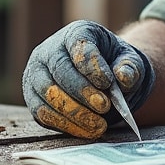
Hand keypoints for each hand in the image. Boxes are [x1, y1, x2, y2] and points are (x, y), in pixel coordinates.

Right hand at [22, 21, 154, 138]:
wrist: (100, 79)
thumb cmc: (113, 65)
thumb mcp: (129, 61)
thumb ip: (130, 67)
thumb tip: (123, 78)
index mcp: (76, 33)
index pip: (79, 45)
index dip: (92, 65)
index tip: (108, 83)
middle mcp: (49, 50)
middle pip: (60, 70)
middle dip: (83, 91)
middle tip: (105, 106)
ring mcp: (36, 75)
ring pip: (49, 94)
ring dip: (75, 112)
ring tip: (99, 125)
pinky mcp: (33, 99)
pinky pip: (44, 114)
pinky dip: (66, 125)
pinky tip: (87, 130)